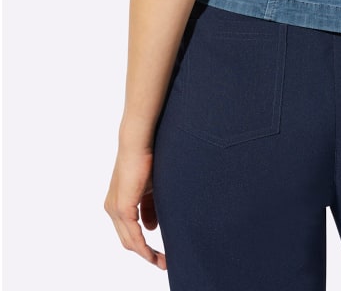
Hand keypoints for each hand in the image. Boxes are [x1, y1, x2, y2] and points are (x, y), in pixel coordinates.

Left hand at [104, 146, 166, 269]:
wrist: (139, 141)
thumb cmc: (147, 159)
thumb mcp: (150, 189)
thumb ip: (150, 209)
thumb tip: (151, 229)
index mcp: (118, 204)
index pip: (130, 232)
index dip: (144, 246)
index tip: (160, 254)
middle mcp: (113, 209)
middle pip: (128, 241)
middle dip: (146, 254)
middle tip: (164, 262)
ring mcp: (115, 209)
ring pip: (130, 241)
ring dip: (146, 254)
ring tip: (162, 261)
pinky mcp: (122, 207)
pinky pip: (133, 234)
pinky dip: (143, 247)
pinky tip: (153, 253)